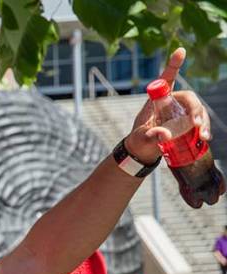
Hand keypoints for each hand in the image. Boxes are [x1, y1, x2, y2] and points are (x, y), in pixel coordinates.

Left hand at [125, 48, 211, 163]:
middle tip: (196, 124)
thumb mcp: (140, 139)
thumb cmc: (139, 140)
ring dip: (203, 121)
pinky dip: (204, 129)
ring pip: (198, 111)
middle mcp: (172, 103)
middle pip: (189, 98)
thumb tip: (164, 135)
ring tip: (203, 136)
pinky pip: (200, 123)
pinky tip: (206, 137)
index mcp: (158, 100)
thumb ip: (150, 136)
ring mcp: (181, 113)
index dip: (174, 65)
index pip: (167, 79)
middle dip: (195, 109)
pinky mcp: (187, 124)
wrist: (142, 151)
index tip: (180, 50)